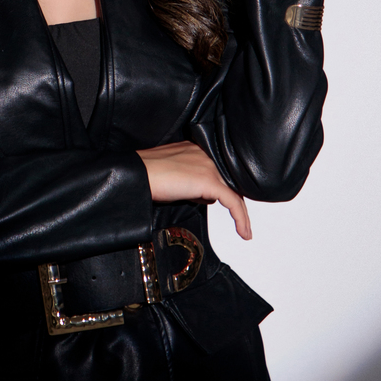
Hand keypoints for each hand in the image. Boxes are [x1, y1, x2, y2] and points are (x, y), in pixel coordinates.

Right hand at [137, 141, 251, 240]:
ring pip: (235, 192)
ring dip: (241, 214)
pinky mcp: (208, 181)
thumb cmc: (146, 176)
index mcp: (196, 149)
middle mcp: (205, 154)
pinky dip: (240, 218)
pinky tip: (243, 232)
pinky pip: (233, 202)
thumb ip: (189, 179)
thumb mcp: (172, 173)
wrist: (137, 175)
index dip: (226, 189)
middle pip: (230, 181)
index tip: (231, 205)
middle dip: (236, 203)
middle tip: (241, 221)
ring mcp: (208, 166)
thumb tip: (202, 196)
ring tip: (244, 230)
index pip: (219, 170)